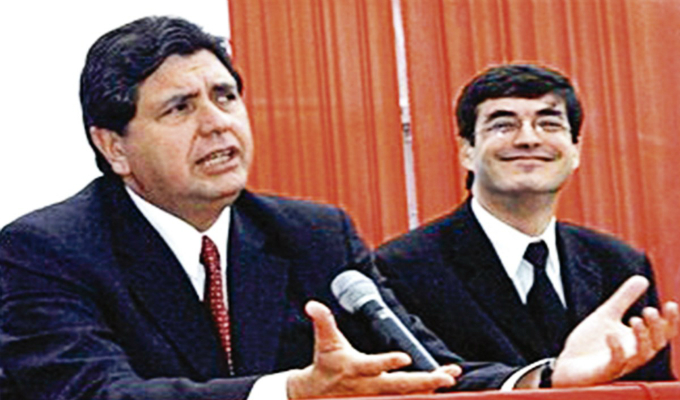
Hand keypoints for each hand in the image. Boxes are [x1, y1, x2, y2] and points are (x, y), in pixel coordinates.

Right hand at [286, 300, 460, 398]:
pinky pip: (409, 397)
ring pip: (409, 394)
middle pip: (400, 386)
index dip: (388, 362)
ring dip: (430, 386)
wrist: (317, 394)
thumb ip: (323, 322)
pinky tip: (441, 384)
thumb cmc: (326, 363)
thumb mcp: (325, 341)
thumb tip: (312, 304)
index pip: (373, 366)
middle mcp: (370, 386)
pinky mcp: (384, 399)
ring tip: (450, 376)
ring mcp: (378, 396)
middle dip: (424, 381)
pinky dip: (426, 392)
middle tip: (444, 377)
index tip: (405, 357)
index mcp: (356, 368)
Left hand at [552, 275, 678, 386]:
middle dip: (656, 328)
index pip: (662, 333)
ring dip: (641, 337)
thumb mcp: (607, 315)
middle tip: (649, 310)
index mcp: (638, 341)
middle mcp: (634, 354)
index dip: (671, 321)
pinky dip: (616, 350)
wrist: (568, 365)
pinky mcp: (605, 371)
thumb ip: (624, 299)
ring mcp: (622, 364)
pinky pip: (616, 363)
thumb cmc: (591, 343)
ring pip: (641, 355)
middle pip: (656, 344)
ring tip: (634, 319)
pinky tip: (610, 335)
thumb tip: (642, 278)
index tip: (671, 304)